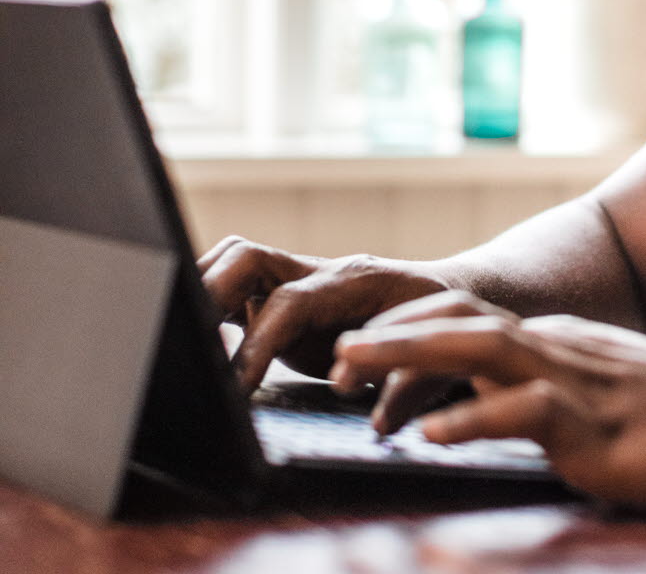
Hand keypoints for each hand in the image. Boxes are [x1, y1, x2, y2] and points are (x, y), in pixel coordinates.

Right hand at [198, 235, 445, 390]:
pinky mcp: (285, 297)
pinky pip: (238, 286)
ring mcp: (299, 278)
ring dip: (204, 292)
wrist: (449, 299)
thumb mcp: (428, 356)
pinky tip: (197, 344)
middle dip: (211, 294)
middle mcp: (319, 272)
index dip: (258, 344)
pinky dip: (211, 305)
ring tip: (183, 341)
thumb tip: (358, 401)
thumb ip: (399, 381)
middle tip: (191, 348)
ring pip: (237, 260)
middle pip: (248, 257)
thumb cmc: (441, 329)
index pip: (290, 302)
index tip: (235, 387)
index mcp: (355, 281)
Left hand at [330, 290, 645, 510]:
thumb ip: (546, 398)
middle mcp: (558, 349)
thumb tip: (487, 413)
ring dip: (411, 357)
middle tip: (334, 347)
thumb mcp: (601, 400)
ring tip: (353, 368)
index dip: (411, 327)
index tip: (361, 341)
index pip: (471, 321)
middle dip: (393, 330)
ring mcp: (575, 381)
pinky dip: (473, 421)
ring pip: (480, 353)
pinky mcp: (594, 426)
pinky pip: (524, 414)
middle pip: (462, 323)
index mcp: (557, 344)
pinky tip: (433, 436)